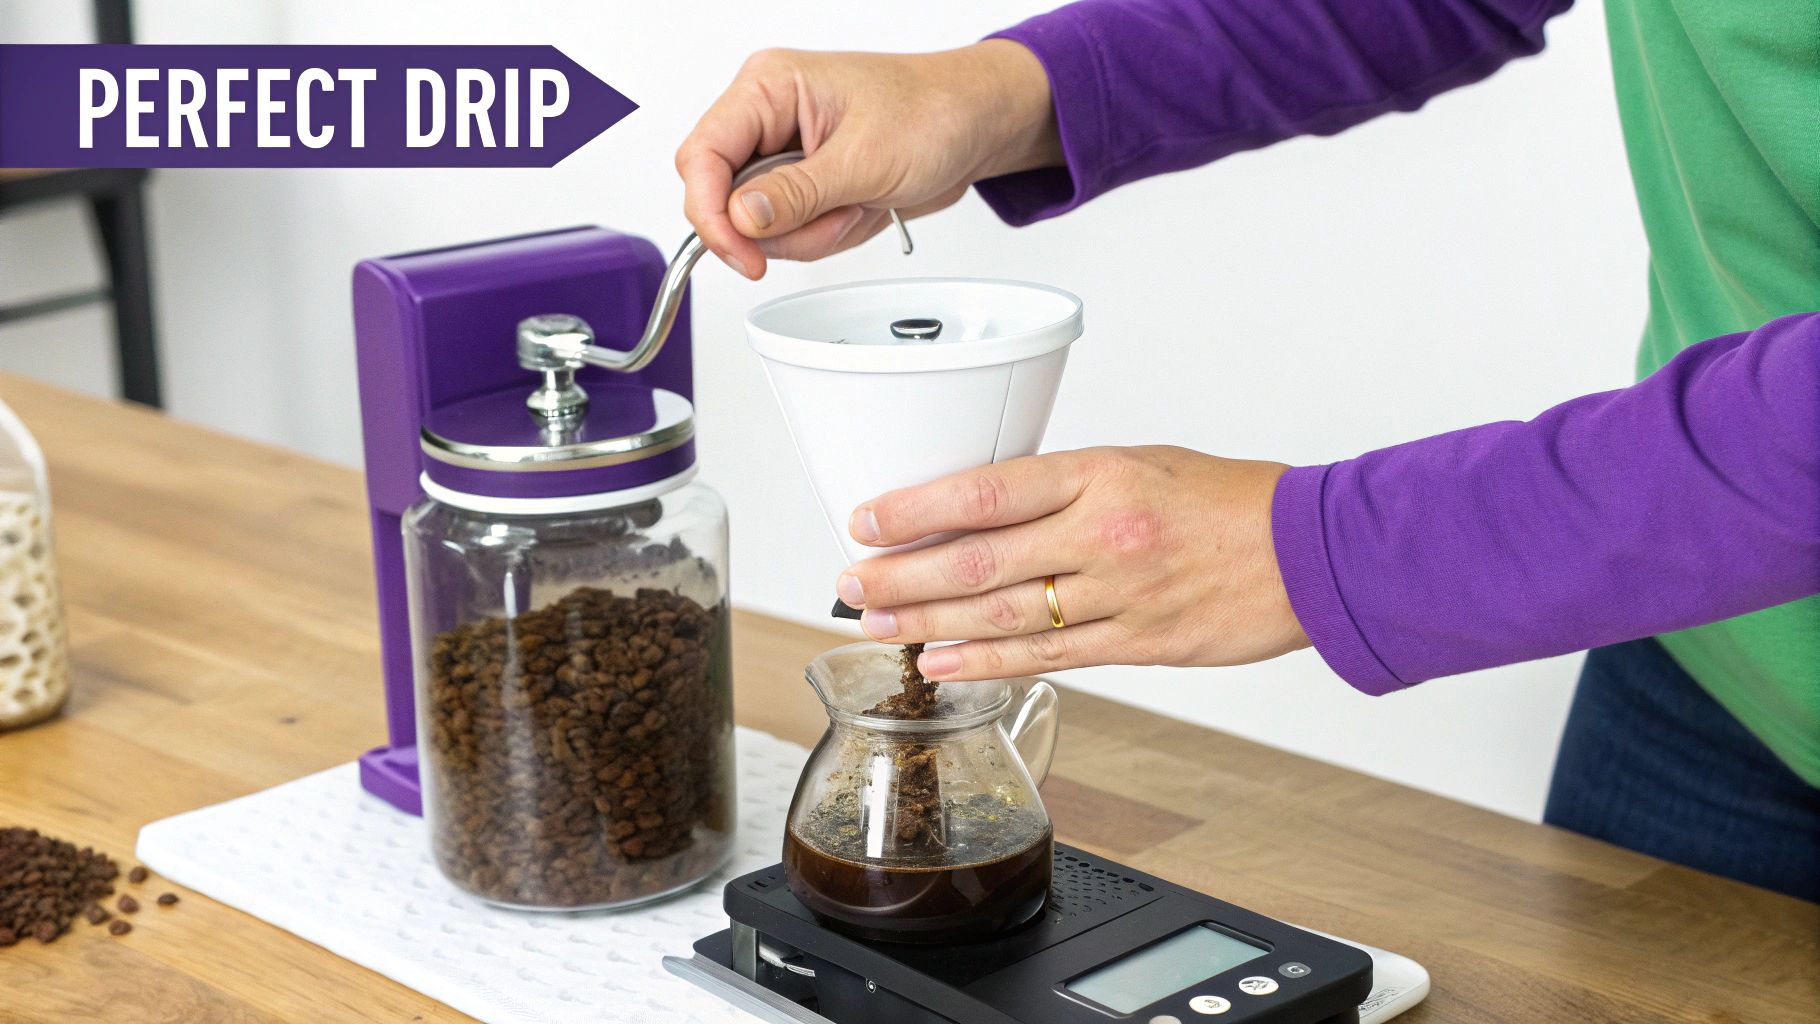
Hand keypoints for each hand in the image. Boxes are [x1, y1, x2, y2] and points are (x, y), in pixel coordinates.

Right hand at [675, 41, 1059, 278]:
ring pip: (758, 224)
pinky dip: (824, 236)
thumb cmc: (933, 114)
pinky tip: (859, 211)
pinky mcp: (804, 184)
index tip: (742, 254)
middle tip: (833, 217)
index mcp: (769, 88)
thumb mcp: (865, 160)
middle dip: (780, 227)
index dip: (711, 214)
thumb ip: (797, 194)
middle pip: (724, 197)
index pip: (702, 156)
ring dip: (811, 233)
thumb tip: (741, 218)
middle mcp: (768, 118)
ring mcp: (785, 155)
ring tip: (859, 205)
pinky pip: (789, 232)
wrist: (976, 126)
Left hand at [835, 447, 1309, 680]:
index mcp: (1101, 475)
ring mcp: (1120, 594)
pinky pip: (1048, 657)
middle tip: (847, 584)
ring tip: (875, 626)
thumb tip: (988, 512)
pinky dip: (988, 662)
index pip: (985, 490)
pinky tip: (943, 663)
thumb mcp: (1142, 464)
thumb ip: (1067, 489)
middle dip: (900, 575)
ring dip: (929, 622)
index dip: (914, 509)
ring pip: (1003, 612)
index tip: (865, 519)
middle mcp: (1103, 534)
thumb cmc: (1231, 502)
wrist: (1315, 551)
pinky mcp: (1139, 644)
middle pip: (977, 558)